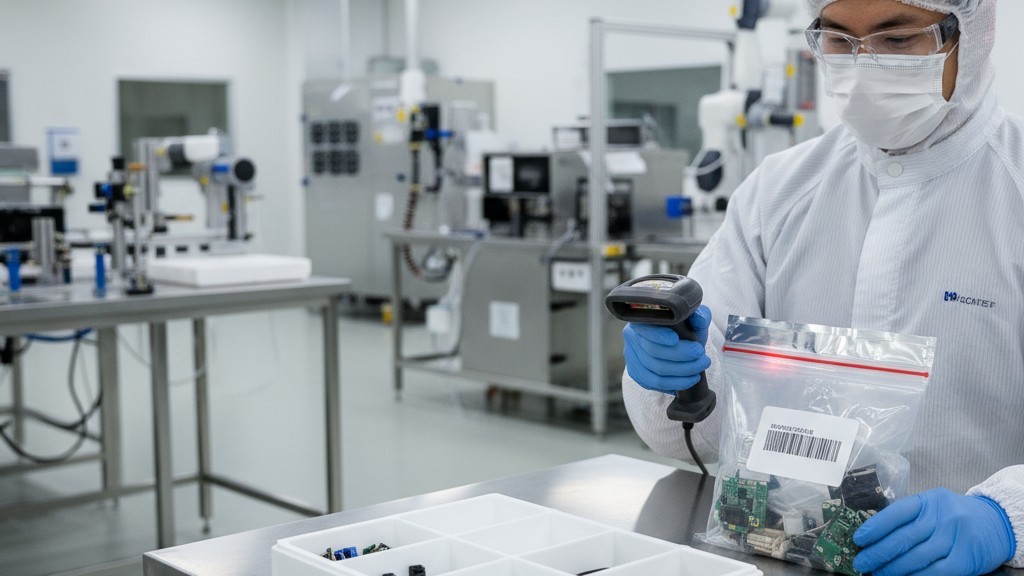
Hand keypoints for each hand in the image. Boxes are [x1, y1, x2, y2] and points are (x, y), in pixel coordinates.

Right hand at [622, 305, 711, 393]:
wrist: (681, 344)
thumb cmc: (685, 329)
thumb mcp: (694, 319)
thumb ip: (700, 315)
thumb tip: (699, 319)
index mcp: (642, 319)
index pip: (644, 328)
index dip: (658, 335)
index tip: (676, 339)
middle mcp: (632, 336)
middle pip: (652, 351)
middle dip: (680, 355)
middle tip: (701, 356)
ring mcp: (632, 356)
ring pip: (654, 369)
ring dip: (681, 371)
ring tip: (699, 369)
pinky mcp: (636, 373)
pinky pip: (652, 382)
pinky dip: (673, 383)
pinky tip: (689, 380)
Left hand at [853, 488, 1015, 575]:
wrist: (996, 523)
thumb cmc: (954, 516)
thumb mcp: (932, 507)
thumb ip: (908, 518)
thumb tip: (874, 537)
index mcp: (928, 501)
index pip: (896, 513)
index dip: (875, 527)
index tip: (858, 539)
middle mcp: (942, 517)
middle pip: (903, 538)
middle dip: (878, 553)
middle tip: (861, 563)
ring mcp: (955, 537)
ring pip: (916, 557)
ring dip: (892, 568)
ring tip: (876, 573)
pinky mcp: (966, 558)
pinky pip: (935, 571)